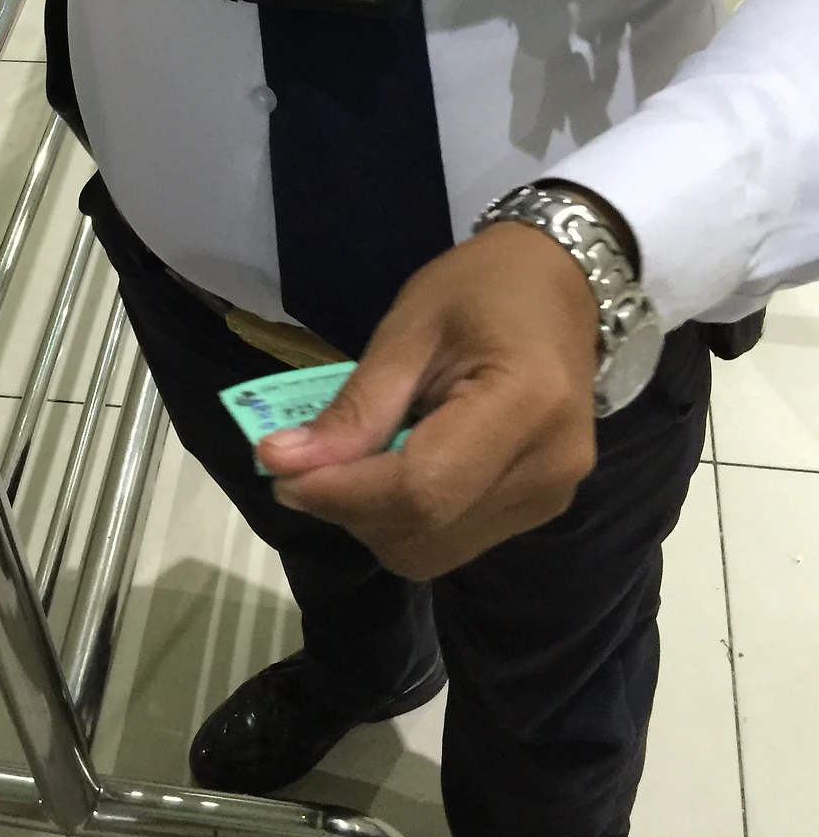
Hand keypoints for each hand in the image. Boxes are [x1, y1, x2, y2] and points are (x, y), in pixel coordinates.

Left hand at [257, 223, 600, 579]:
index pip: (421, 489)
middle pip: (423, 532)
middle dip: (349, 506)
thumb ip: (355, 406)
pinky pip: (452, 539)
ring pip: (432, 550)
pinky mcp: (541, 510)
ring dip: (374, 517)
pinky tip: (399, 461)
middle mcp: (549, 469)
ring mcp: (550, 498)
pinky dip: (405, 517)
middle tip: (311, 454)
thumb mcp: (408, 327)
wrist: (558, 286)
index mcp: (525, 404)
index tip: (279, 467)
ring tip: (361, 452)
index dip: (341, 492)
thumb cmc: (481, 288)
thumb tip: (281, 462)